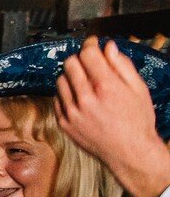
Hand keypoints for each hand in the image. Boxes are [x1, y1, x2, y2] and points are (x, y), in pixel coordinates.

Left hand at [56, 36, 169, 196]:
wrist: (129, 152)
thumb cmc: (137, 121)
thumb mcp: (138, 88)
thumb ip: (121, 65)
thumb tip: (108, 47)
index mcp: (106, 87)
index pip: (87, 54)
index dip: (90, 44)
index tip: (92, 44)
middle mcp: (86, 99)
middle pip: (70, 64)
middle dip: (80, 58)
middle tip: (89, 62)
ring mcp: (72, 112)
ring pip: (60, 80)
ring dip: (71, 76)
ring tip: (86, 81)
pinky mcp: (64, 123)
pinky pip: (57, 99)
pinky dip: (66, 93)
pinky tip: (79, 97)